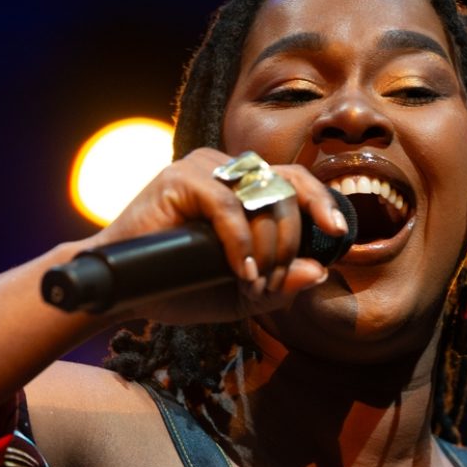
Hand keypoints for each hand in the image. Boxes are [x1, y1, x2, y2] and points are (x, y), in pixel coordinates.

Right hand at [84, 148, 348, 324]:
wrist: (128, 293)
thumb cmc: (182, 287)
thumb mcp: (243, 296)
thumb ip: (282, 286)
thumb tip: (318, 271)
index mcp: (246, 189)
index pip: (296, 183)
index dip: (322, 203)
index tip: (338, 232)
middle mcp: (229, 171)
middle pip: (286, 189)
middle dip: (288, 244)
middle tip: (270, 283)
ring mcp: (205, 170)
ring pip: (261, 197)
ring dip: (267, 248)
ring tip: (251, 281)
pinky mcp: (180, 179)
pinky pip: (229, 206)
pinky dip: (241, 243)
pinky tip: (241, 270)